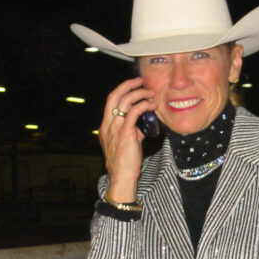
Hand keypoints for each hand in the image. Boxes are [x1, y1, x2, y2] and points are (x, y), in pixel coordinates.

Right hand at [98, 77, 156, 202]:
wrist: (121, 177)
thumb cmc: (125, 163)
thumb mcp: (126, 144)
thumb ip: (132, 132)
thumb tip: (142, 126)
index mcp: (105, 126)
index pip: (111, 100)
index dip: (122, 90)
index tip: (134, 85)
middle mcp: (108, 125)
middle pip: (114, 95)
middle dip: (128, 84)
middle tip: (141, 81)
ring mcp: (115, 128)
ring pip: (126, 101)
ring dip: (140, 93)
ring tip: (151, 94)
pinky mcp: (126, 133)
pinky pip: (135, 112)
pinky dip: (145, 105)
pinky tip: (153, 105)